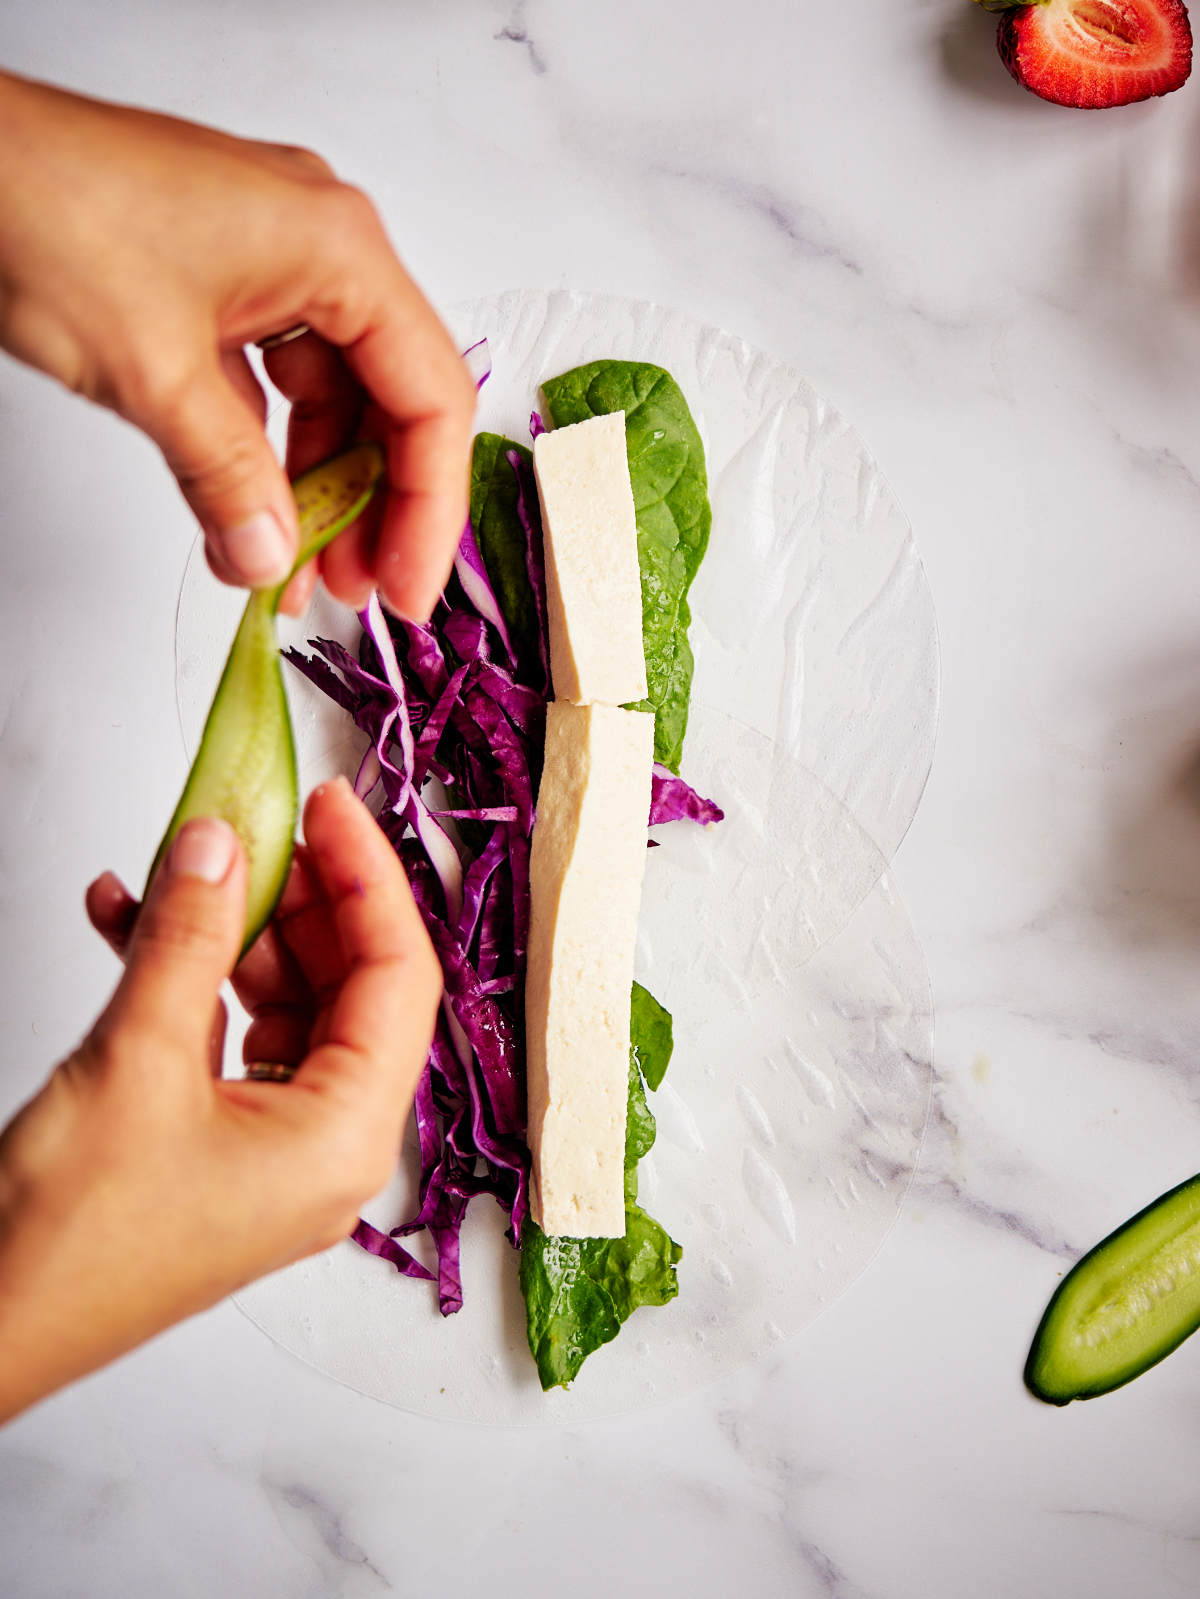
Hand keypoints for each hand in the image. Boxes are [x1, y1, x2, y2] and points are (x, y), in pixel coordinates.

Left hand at [0, 70, 474, 617]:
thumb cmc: (38, 207)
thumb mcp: (153, 374)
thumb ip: (227, 479)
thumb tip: (270, 558)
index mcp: (337, 248)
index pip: (428, 399)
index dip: (429, 509)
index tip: (405, 589)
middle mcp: (318, 247)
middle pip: (389, 402)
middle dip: (375, 507)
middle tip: (357, 591)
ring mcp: (269, 262)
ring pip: (331, 401)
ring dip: (319, 491)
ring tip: (302, 570)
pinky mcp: (220, 282)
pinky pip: (271, 386)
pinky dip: (264, 456)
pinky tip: (253, 517)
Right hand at [0, 779, 439, 1422]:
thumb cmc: (66, 1240)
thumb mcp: (137, 1057)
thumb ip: (189, 936)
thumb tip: (220, 843)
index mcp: (345, 1137)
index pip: (398, 976)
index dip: (368, 877)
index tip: (328, 806)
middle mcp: (328, 1148)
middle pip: (347, 986)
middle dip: (296, 897)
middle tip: (252, 826)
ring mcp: (275, 1150)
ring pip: (284, 1004)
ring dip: (229, 931)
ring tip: (177, 866)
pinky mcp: (221, 1146)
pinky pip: (228, 1036)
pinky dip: (188, 978)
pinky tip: (129, 919)